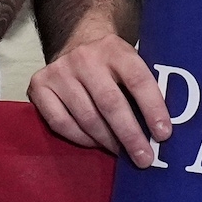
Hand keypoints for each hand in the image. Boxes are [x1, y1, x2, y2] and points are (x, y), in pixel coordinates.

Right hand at [28, 29, 172, 165]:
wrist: (74, 43)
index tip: (163, 134)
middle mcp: (84, 58)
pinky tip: (95, 143)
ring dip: (107, 141)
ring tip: (121, 153)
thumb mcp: (129, 63)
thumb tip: (160, 130)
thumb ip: (143, 87)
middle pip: (110, 103)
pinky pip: (60, 123)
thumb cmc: (110, 64)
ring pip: (86, 117)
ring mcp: (58, 72)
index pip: (137, 80)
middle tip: (144, 158)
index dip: (152, 109)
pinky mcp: (38, 85)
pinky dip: (80, 138)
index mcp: (114, 49)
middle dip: (130, 135)